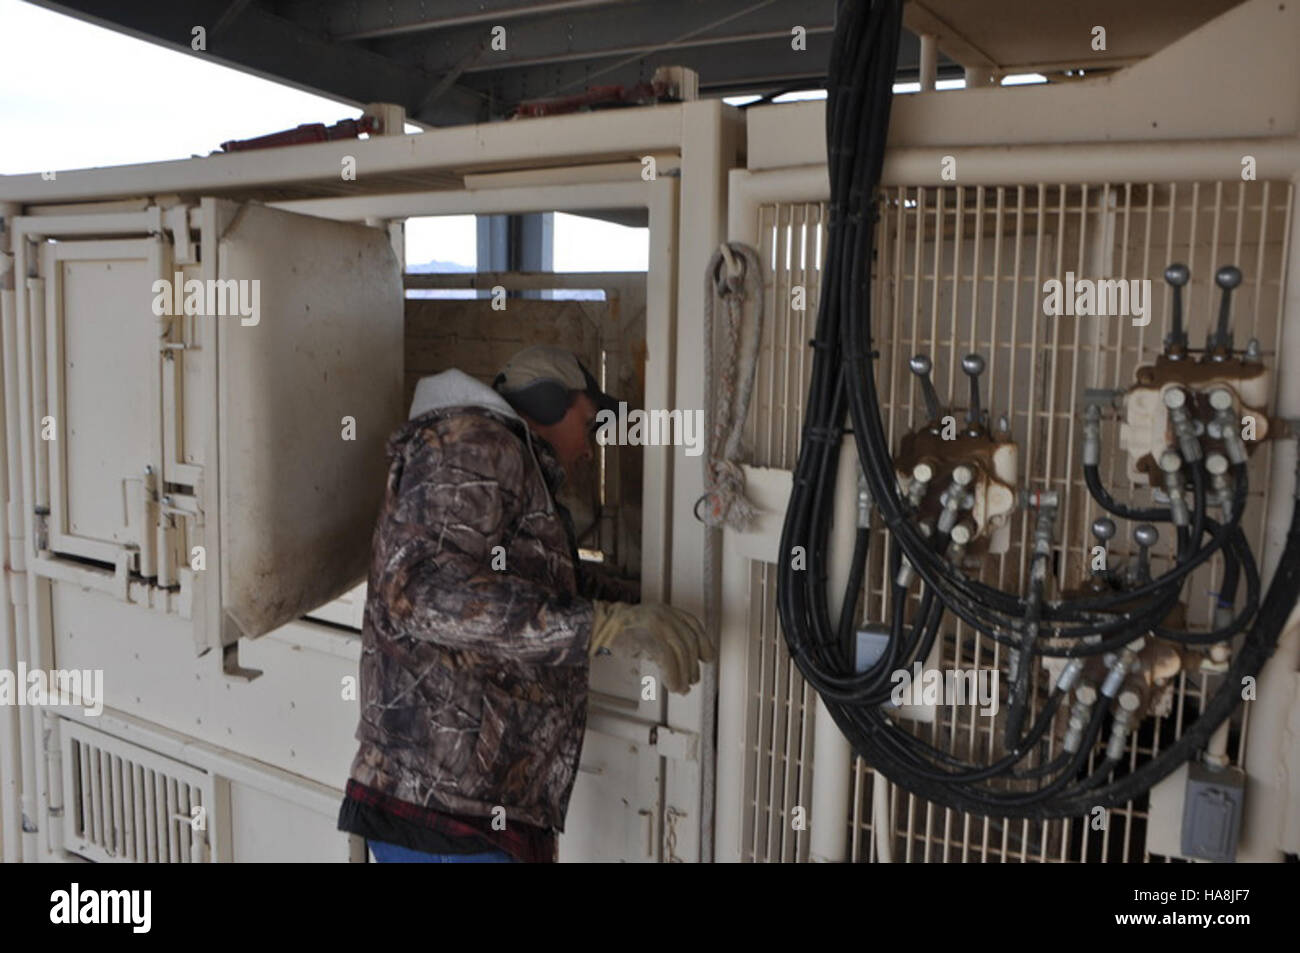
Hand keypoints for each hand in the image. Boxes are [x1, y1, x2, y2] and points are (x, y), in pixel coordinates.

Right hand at [590, 601, 714, 692]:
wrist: (601, 627)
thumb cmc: (625, 632)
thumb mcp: (651, 629)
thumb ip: (669, 639)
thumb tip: (689, 663)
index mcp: (667, 611)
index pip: (693, 625)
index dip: (703, 642)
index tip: (708, 657)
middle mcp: (664, 614)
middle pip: (687, 641)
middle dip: (692, 665)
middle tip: (691, 681)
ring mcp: (654, 623)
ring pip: (679, 651)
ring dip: (683, 674)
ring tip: (681, 688)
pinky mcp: (645, 636)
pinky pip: (665, 658)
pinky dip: (672, 674)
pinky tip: (672, 685)